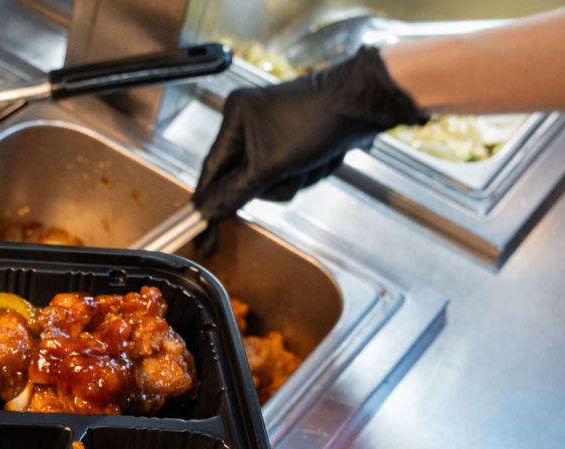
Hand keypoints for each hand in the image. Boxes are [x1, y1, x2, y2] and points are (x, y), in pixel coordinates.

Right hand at [193, 47, 425, 224]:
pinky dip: (308, 173)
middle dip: (274, 183)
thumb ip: (236, 192)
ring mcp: (274, 133)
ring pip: (271, 181)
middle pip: (244, 180)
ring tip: (312, 160)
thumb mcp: (271, 164)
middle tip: (292, 170)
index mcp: (236, 117)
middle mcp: (250, 123)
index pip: (211, 169)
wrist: (365, 104)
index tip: (200, 228)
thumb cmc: (318, 120)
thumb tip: (209, 211)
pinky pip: (291, 174)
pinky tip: (322, 157)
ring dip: (295, 179)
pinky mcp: (295, 141)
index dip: (207, 201)